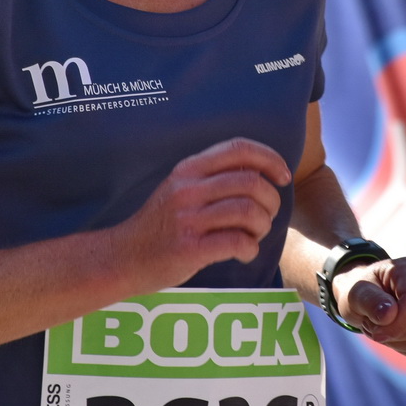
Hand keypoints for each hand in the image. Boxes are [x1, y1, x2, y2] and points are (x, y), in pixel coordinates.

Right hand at [115, 138, 291, 289]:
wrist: (122, 257)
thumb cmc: (160, 226)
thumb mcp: (180, 189)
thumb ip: (212, 177)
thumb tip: (260, 173)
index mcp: (189, 169)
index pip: (239, 148)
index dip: (270, 158)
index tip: (283, 176)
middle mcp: (188, 189)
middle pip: (251, 182)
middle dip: (271, 201)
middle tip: (266, 217)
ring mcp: (188, 218)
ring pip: (248, 212)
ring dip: (262, 226)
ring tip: (253, 236)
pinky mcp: (189, 248)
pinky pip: (238, 242)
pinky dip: (250, 249)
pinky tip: (243, 253)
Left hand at [330, 256, 405, 358]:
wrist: (369, 296)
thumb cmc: (362, 292)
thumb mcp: (355, 293)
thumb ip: (370, 300)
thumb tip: (390, 315)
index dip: (398, 324)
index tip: (376, 333)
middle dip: (392, 333)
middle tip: (372, 324)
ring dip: (395, 341)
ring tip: (382, 326)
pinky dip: (404, 348)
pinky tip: (394, 333)